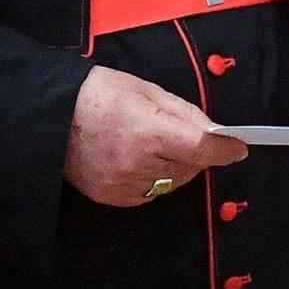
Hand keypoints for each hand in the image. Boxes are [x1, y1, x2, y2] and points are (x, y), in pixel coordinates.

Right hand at [64, 66, 246, 205]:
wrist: (51, 116)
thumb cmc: (101, 94)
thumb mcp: (149, 92)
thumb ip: (185, 114)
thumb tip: (214, 132)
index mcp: (148, 132)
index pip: (200, 150)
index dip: (224, 150)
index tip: (238, 149)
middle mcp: (137, 165)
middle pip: (188, 168)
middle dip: (195, 154)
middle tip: (187, 137)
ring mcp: (122, 185)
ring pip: (171, 184)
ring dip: (176, 168)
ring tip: (158, 146)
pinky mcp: (110, 197)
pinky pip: (148, 194)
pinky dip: (154, 180)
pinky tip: (142, 160)